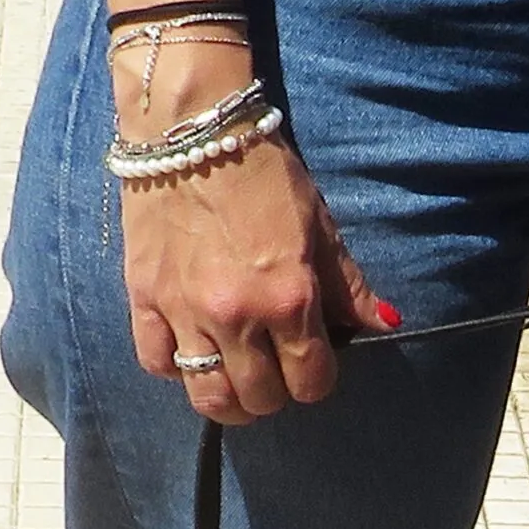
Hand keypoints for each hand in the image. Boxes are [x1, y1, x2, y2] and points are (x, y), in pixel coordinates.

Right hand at [120, 43, 398, 424]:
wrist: (191, 129)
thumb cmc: (264, 173)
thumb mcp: (320, 226)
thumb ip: (348, 286)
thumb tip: (383, 324)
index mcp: (288, 298)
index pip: (311, 381)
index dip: (319, 380)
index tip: (316, 364)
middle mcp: (237, 316)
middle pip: (261, 398)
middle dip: (277, 392)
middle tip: (277, 370)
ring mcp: (185, 312)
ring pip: (208, 397)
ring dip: (230, 399)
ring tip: (237, 380)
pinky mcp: (145, 299)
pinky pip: (157, 363)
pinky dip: (177, 368)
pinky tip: (192, 351)